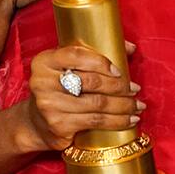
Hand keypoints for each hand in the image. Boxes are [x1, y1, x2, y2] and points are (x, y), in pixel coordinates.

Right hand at [18, 41, 143, 151]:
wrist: (36, 122)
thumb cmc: (60, 89)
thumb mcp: (69, 67)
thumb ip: (95, 54)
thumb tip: (129, 47)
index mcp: (44, 61)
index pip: (76, 55)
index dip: (101, 62)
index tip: (120, 70)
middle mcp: (43, 82)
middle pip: (91, 81)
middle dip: (119, 86)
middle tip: (135, 89)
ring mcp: (49, 106)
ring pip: (97, 104)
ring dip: (123, 105)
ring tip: (137, 105)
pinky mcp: (59, 126)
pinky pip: (96, 122)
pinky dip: (117, 121)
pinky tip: (130, 120)